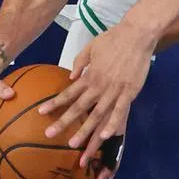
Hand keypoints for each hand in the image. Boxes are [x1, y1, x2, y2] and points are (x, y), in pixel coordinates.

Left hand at [37, 20, 154, 172]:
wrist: (137, 34)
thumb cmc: (114, 38)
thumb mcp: (91, 46)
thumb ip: (80, 63)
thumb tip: (71, 77)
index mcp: (90, 75)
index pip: (68, 92)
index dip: (55, 103)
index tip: (41, 112)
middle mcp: (99, 85)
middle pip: (79, 107)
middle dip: (64, 122)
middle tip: (49, 134)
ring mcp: (114, 90)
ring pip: (97, 114)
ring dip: (85, 130)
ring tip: (74, 144)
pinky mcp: (129, 92)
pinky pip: (120, 111)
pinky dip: (112, 123)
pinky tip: (105, 136)